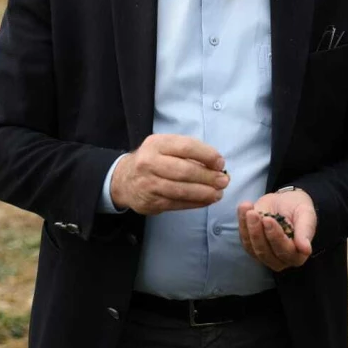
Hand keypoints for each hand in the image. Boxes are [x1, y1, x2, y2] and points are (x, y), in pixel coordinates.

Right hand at [109, 134, 227, 214]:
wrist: (124, 180)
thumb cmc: (153, 160)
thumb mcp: (165, 147)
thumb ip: (188, 152)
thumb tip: (216, 165)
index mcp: (156, 144)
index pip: (186, 147)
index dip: (207, 155)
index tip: (220, 163)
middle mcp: (149, 162)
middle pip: (184, 171)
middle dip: (208, 177)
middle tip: (224, 181)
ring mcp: (148, 184)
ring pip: (181, 190)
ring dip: (204, 193)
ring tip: (218, 194)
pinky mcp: (150, 202)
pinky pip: (177, 204)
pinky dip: (195, 203)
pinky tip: (206, 201)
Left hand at [237, 190, 316, 271]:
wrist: (285, 202)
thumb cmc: (298, 208)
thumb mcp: (306, 214)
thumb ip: (306, 231)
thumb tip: (306, 250)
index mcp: (298, 255)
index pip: (285, 251)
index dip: (275, 237)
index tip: (268, 219)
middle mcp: (281, 260)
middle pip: (265, 253)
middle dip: (257, 233)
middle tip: (253, 213)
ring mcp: (265, 255)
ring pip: (252, 248)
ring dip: (248, 228)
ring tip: (248, 210)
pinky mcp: (252, 248)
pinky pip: (245, 240)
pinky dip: (242, 224)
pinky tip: (244, 209)